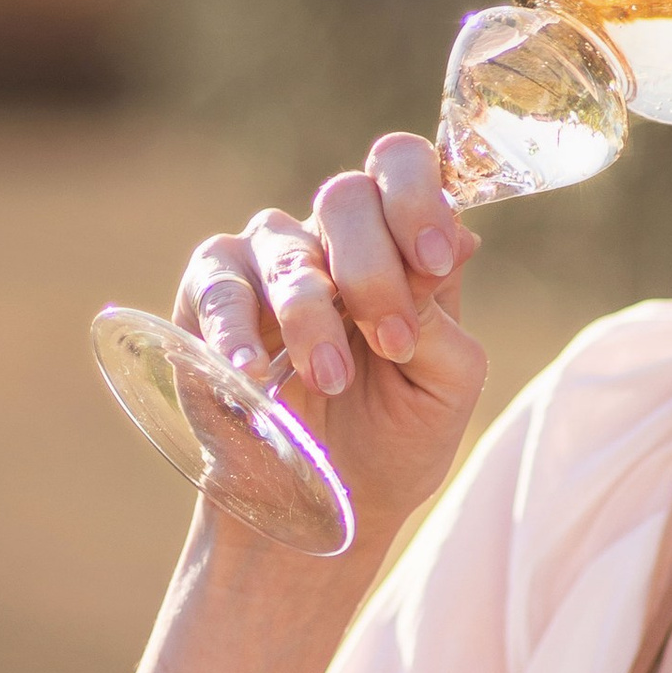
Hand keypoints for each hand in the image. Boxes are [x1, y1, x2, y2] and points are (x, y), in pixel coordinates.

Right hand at [176, 131, 486, 556]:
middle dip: (373, 269)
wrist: (326, 506)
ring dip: (312, 315)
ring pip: (286, 246)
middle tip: (390, 341)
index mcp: (401, 245)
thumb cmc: (394, 439)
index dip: (418, 197)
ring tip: (329, 380)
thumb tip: (459, 240)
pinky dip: (234, 327)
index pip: (405, 166)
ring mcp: (270, 261)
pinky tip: (253, 372)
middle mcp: (335, 240)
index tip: (432, 261)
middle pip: (347, 196)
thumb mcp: (444, 385)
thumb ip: (444, 313)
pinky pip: (219, 286)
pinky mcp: (212, 294)